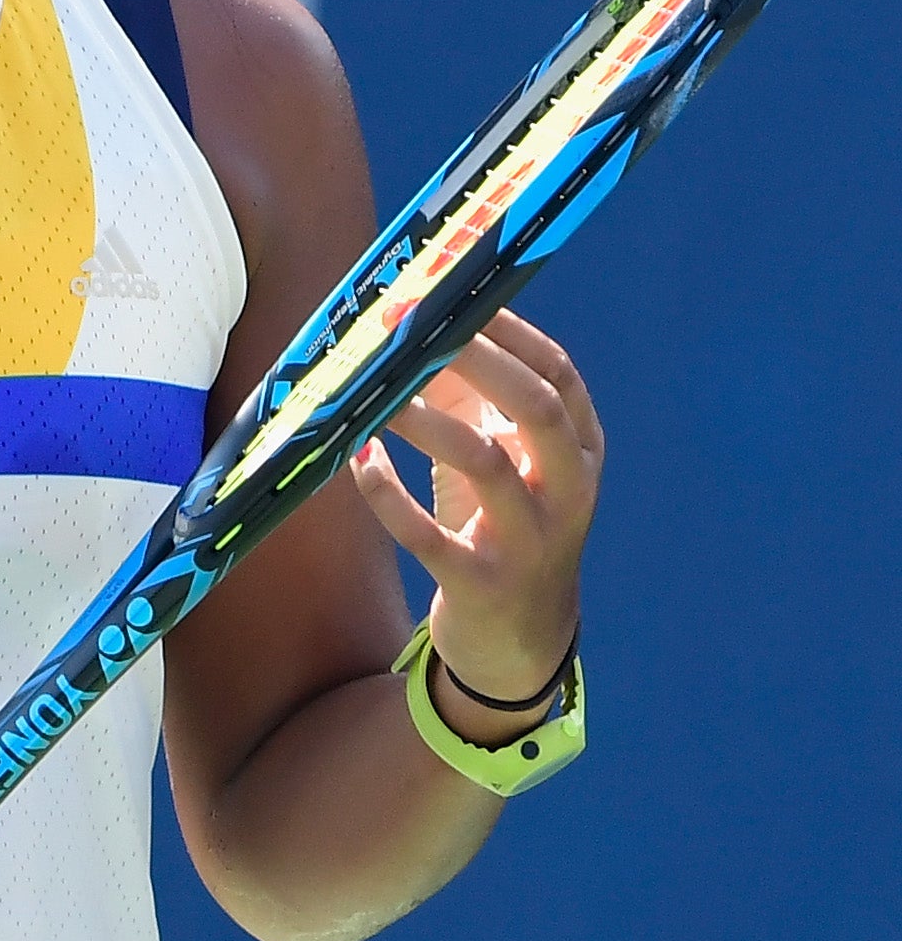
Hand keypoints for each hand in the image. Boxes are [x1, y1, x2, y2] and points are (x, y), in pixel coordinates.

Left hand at [347, 309, 602, 734]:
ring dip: (428, 423)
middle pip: (538, 410)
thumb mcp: (511, 468)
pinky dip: (388, 495)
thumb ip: (477, 405)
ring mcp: (528, 542)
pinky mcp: (480, 585)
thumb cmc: (508, 532)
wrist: (521, 643)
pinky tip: (360, 460)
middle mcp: (566, 494)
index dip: (514, 334)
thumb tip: (419, 330)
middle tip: (423, 331)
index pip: (560, 378)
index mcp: (579, 455)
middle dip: (483, 362)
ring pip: (486, 466)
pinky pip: (428, 536)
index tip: (464, 297)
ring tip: (381, 394)